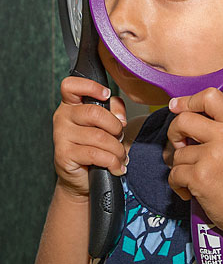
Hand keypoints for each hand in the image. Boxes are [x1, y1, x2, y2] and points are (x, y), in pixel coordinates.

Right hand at [53, 77, 127, 198]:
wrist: (82, 177)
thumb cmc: (95, 145)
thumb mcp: (106, 122)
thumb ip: (114, 109)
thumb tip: (120, 117)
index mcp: (71, 104)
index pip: (71, 85)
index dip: (90, 86)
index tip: (106, 94)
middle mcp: (63, 117)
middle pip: (94, 112)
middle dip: (115, 126)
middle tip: (120, 136)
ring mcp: (61, 136)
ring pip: (99, 136)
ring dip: (117, 149)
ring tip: (121, 156)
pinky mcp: (64, 155)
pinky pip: (95, 154)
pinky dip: (112, 162)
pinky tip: (116, 166)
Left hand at [167, 88, 222, 239]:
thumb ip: (216, 127)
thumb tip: (178, 111)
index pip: (210, 96)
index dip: (189, 100)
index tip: (177, 106)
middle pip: (183, 120)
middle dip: (174, 133)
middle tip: (181, 146)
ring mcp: (213, 157)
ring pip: (177, 152)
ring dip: (180, 166)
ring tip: (198, 177)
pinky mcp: (201, 177)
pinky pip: (174, 174)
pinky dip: (178, 184)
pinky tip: (193, 190)